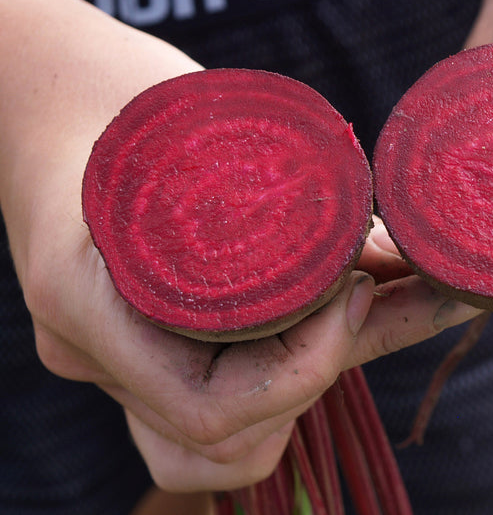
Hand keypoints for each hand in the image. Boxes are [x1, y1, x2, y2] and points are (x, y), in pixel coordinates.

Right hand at [1, 0, 480, 491]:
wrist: (45, 91)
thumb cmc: (118, 95)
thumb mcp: (199, 126)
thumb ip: (289, 196)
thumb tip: (402, 256)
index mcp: (84, 302)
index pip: (211, 408)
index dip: (308, 364)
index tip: (358, 286)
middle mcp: (95, 353)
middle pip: (227, 440)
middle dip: (326, 370)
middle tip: (386, 293)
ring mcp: (116, 360)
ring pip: (222, 446)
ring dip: (310, 388)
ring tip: (369, 310)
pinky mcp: (145, 349)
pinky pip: (216, 411)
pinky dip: (285, 385)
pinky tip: (331, 325)